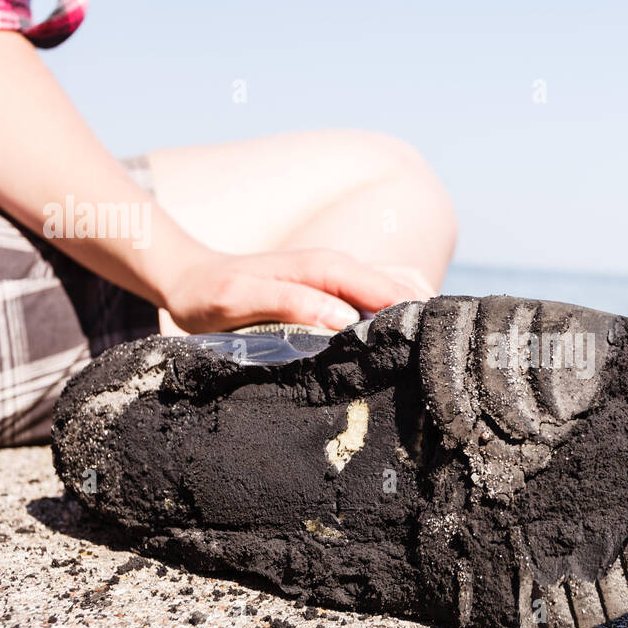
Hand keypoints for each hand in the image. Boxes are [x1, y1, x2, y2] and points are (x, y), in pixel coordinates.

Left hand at [161, 247, 421, 333]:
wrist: (191, 278)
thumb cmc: (211, 295)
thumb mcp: (239, 300)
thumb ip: (290, 304)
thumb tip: (343, 319)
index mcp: (325, 268)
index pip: (388, 288)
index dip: (413, 316)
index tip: (430, 348)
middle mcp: (340, 267)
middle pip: (404, 286)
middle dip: (424, 317)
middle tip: (436, 360)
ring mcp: (340, 278)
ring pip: (398, 290)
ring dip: (416, 316)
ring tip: (427, 355)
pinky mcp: (336, 290)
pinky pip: (381, 298)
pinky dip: (399, 315)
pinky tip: (402, 344)